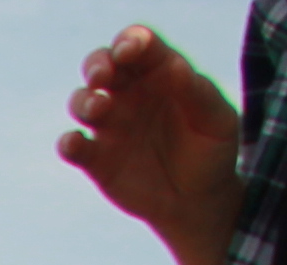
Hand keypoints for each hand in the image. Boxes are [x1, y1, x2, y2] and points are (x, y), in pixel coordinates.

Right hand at [61, 26, 237, 264]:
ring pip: (81, 100)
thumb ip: (198, 94)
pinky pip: (72, 145)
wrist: (198, 202)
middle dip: (98, 63)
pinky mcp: (95, 159)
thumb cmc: (213, 153)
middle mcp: (130, 94)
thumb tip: (176, 67)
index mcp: (160, 74)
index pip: (139, 45)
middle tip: (104, 75)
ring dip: (83, 100)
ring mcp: (110, 126)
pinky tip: (76, 144)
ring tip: (100, 109)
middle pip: (102, 64)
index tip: (132, 50)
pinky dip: (68, 143)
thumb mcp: (218, 121)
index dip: (130, 41)